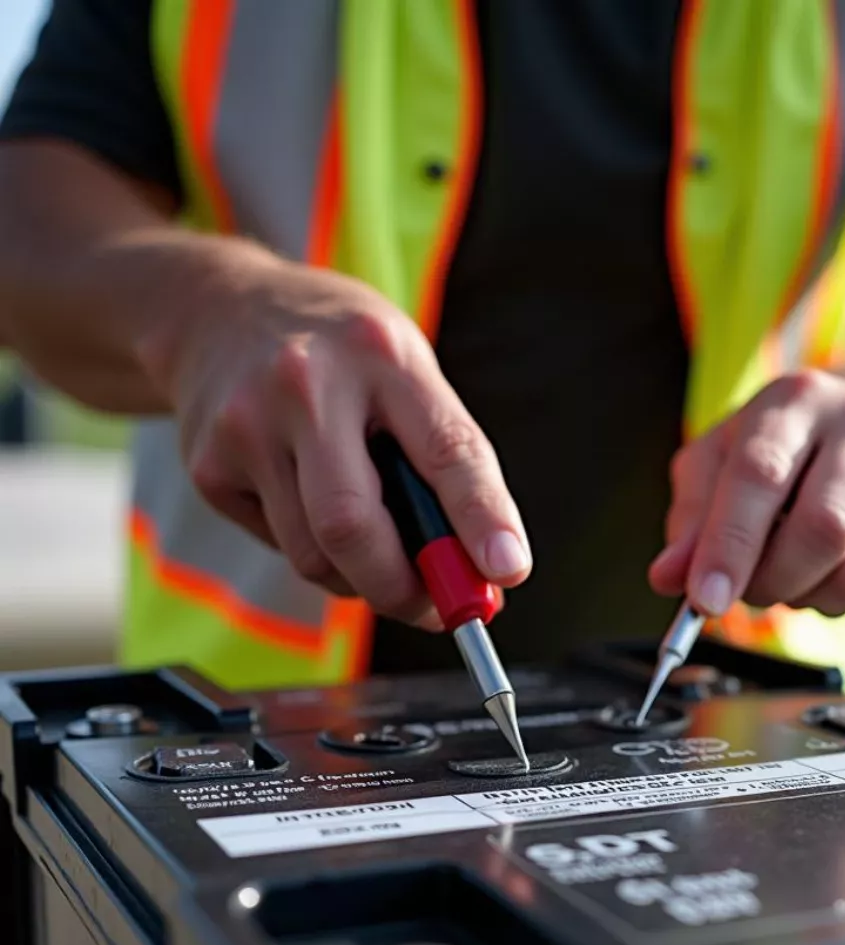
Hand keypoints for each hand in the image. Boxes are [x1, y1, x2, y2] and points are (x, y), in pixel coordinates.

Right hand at [137, 248, 530, 627]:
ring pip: (315, 555)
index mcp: (381, 355)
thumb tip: (488, 568)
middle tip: (436, 607)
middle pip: (353, 526)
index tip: (508, 571)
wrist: (215, 310)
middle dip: (404, 588)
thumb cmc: (339, 355)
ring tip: (377, 548)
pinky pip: (281, 546)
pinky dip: (315, 551)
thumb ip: (445, 459)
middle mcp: (306, 385)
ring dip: (361, 578)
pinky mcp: (209, 468)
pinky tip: (310, 504)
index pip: (446, 450)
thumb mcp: (404, 370)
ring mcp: (246, 427)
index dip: (482, 518)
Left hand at [649, 369, 844, 621]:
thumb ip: (692, 518)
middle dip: (771, 583)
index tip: (703, 600)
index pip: (760, 475)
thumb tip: (669, 579)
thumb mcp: (723, 460)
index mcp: (796, 400)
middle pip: (821, 533)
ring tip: (801, 570)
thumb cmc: (790, 447)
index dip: (729, 545)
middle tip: (750, 587)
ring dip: (811, 600)